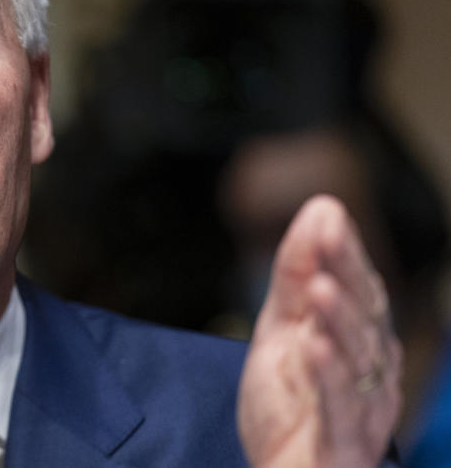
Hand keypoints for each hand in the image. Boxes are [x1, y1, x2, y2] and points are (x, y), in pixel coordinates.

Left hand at [237, 195, 402, 467]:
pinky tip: (314, 345)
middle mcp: (370, 370)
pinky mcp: (344, 444)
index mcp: (359, 340)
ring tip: (319, 286)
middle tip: (328, 236)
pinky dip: (329, 376)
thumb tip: (322, 207)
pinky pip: (340, 407)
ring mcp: (362, 408)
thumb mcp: (281, 328)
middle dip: (345, 274)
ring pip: (356, 358)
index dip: (344, 253)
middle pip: (363, 316)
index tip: (327, 214)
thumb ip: (295, 275)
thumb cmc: (291, 403)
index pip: (358, 288)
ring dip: (339, 319)